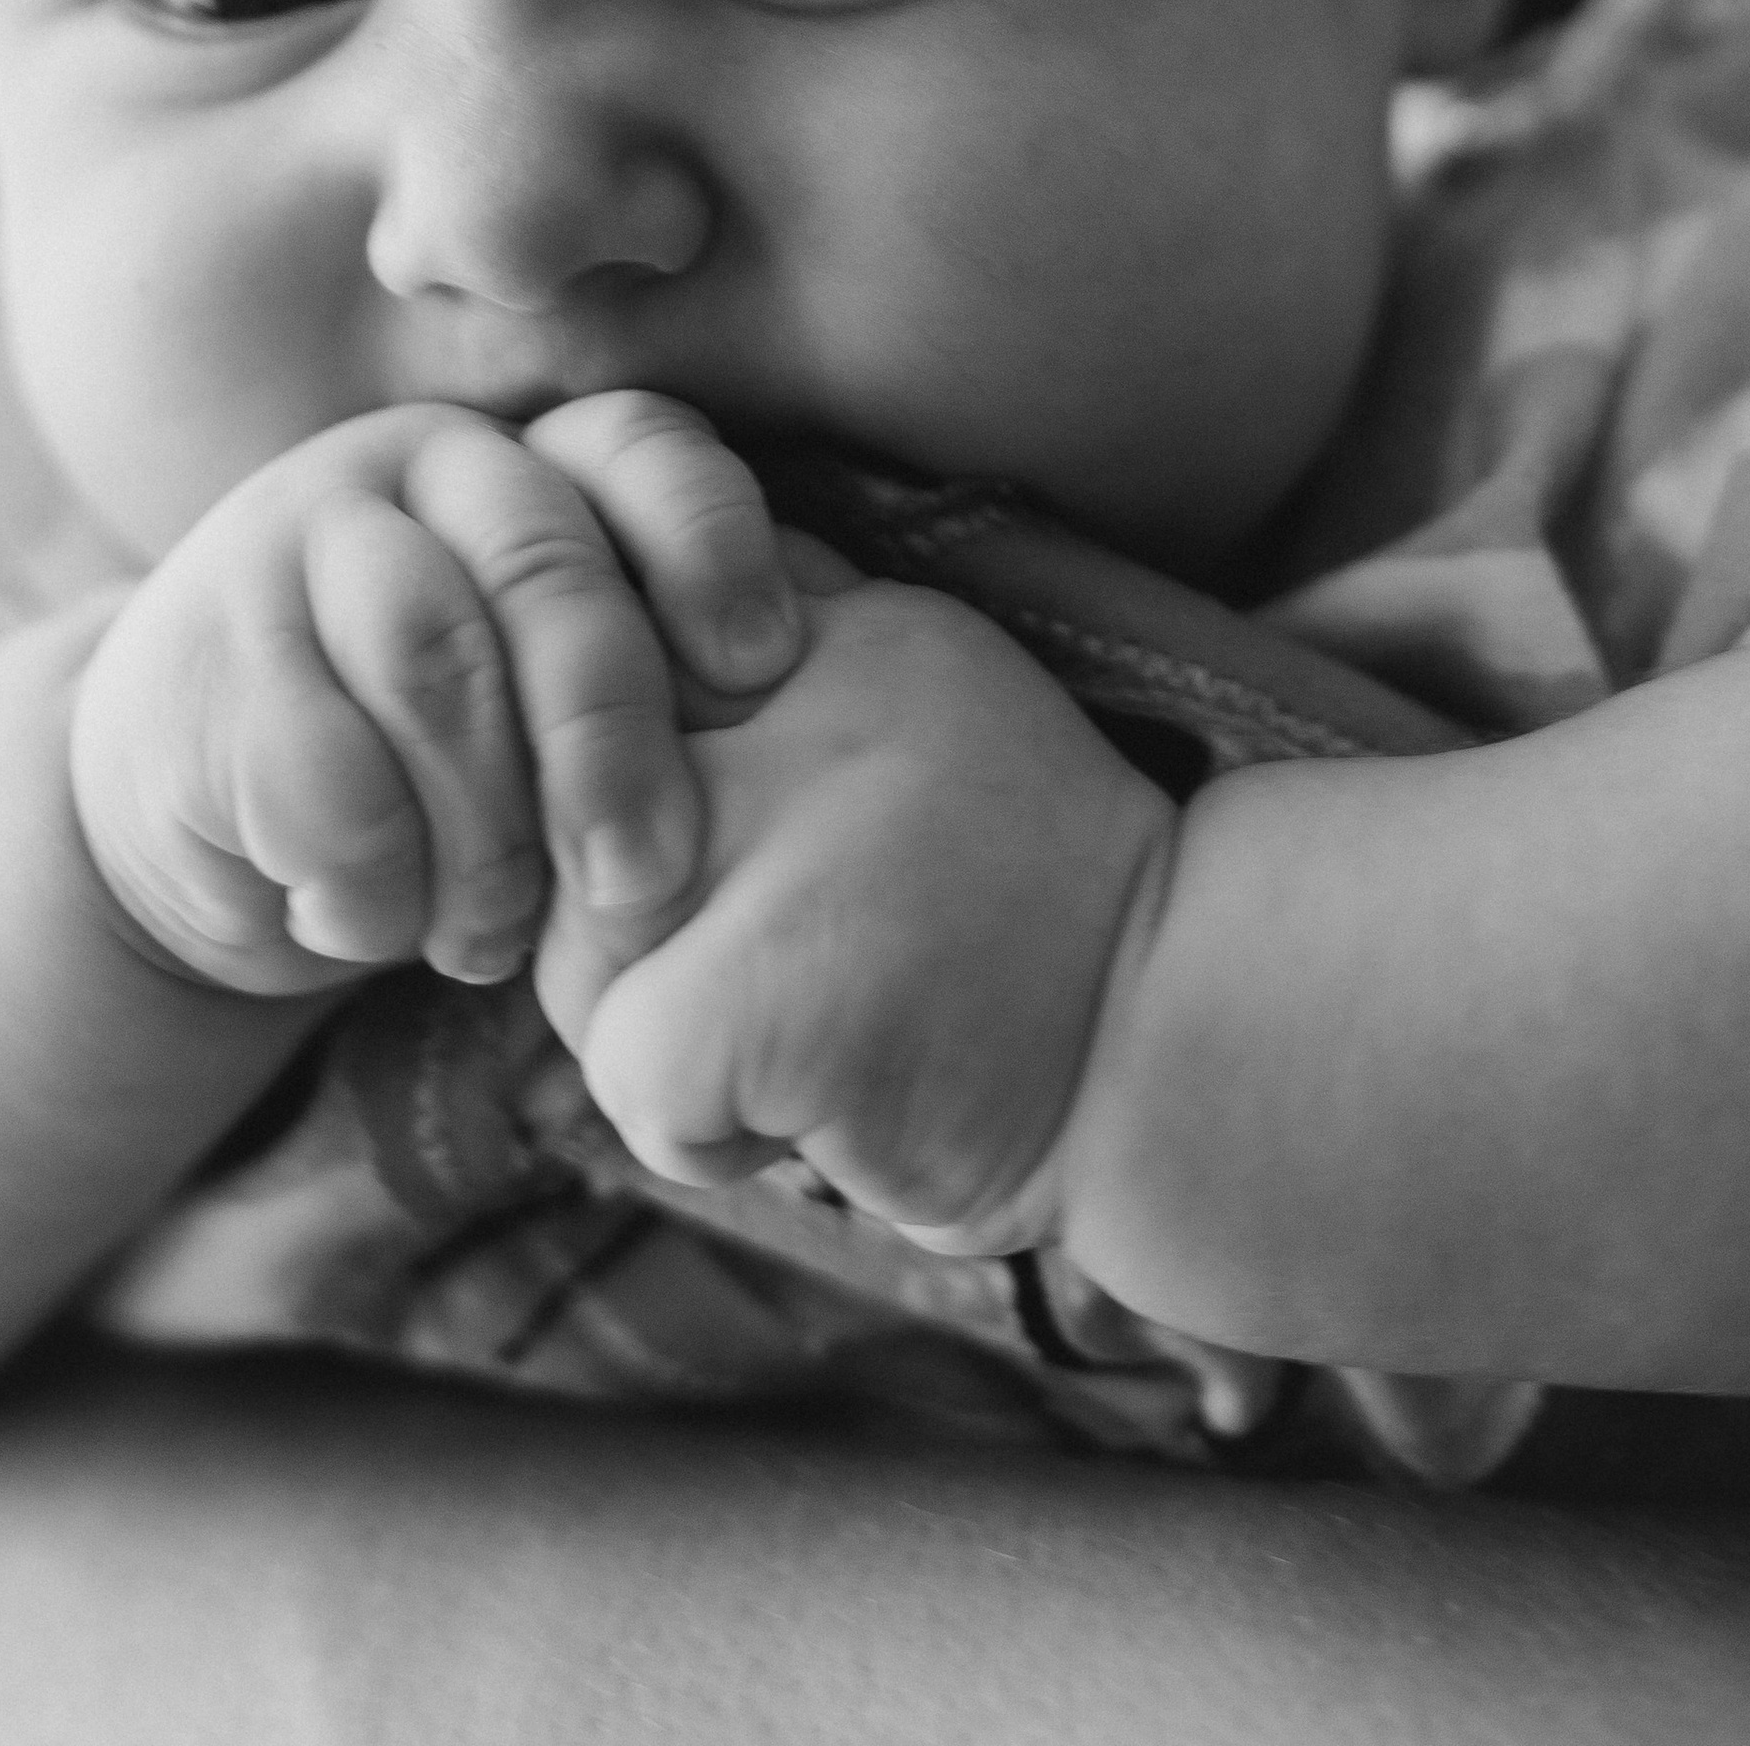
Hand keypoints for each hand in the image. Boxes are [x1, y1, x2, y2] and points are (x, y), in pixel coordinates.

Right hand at [69, 390, 801, 998]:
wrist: (203, 802)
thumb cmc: (441, 766)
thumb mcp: (553, 713)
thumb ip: (650, 689)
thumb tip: (804, 754)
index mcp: (535, 458)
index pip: (642, 448)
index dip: (713, 547)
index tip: (760, 671)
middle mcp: (421, 464)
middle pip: (544, 568)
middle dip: (610, 740)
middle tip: (637, 885)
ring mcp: (302, 537)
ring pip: (433, 662)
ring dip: (482, 831)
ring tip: (488, 940)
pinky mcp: (210, 648)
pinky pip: (316, 763)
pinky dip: (368, 877)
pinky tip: (368, 924)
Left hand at [539, 571, 1173, 1255]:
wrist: (1183, 1042)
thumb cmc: (1015, 897)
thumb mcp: (908, 691)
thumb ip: (762, 641)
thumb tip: (588, 625)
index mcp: (822, 615)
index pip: (608, 655)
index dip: (634, 783)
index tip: (740, 850)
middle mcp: (793, 688)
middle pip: (566, 808)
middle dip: (628, 921)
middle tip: (788, 960)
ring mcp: (780, 831)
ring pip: (574, 949)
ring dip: (662, 1028)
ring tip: (819, 1025)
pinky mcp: (761, 988)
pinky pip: (632, 1078)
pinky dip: (713, 1133)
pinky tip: (831, 1108)